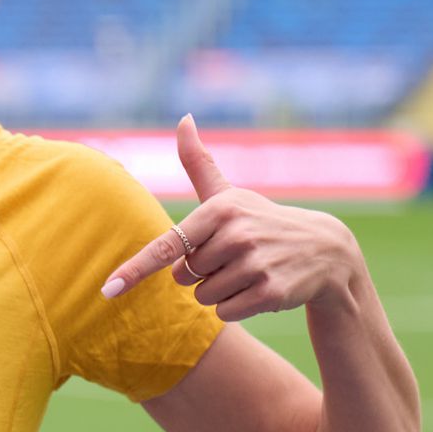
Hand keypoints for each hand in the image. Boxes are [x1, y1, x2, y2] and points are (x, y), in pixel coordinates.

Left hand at [100, 116, 361, 321]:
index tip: (109, 288)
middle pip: (183, 275)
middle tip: (231, 257)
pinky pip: (225, 312)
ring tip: (247, 270)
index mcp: (220, 210)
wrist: (323, 251)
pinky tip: (259, 287)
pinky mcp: (270, 293)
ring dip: (217, 290)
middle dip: (200, 272)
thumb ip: (199, 162)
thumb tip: (183, 119)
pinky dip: (235, 306)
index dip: (136, 269)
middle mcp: (237, 235)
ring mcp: (255, 264)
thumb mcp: (230, 194)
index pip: (168, 245)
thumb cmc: (262, 221)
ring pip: (203, 296)